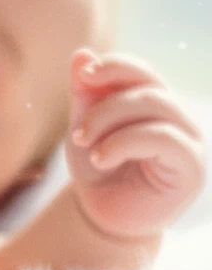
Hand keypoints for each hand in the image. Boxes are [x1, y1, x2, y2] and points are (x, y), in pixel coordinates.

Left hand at [66, 48, 205, 239]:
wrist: (103, 216)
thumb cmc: (97, 169)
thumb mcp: (85, 126)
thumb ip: (85, 93)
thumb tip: (82, 53)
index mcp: (156, 103)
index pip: (143, 71)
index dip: (114, 66)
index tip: (83, 76)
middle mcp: (179, 118)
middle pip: (148, 87)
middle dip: (104, 105)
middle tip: (76, 132)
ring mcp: (190, 141)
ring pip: (156, 106)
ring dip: (110, 122)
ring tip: (86, 145)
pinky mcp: (192, 167)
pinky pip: (164, 137)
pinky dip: (124, 142)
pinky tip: (101, 157)